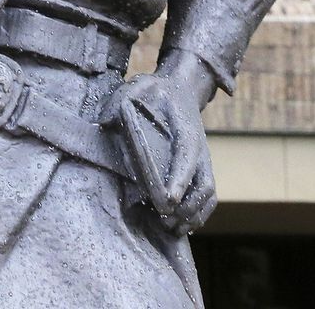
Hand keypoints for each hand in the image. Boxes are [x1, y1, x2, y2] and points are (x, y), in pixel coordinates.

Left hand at [105, 49, 218, 234]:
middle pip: (202, 183)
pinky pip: (209, 197)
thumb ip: (122, 102)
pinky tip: (182, 226)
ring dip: (193, 214)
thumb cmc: (155, 91)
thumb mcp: (138, 87)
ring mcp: (203, 161)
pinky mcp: (202, 170)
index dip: (179, 180)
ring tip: (172, 228)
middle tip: (164, 220)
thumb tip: (105, 122)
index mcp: (185, 130)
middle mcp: (199, 149)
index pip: (186, 157)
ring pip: (208, 194)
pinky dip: (200, 214)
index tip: (168, 200)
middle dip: (186, 206)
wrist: (180, 90)